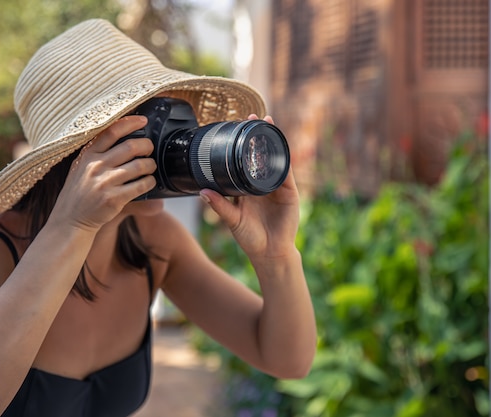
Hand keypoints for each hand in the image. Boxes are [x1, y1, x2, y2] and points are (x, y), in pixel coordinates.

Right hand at [49, 116, 156, 231]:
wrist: (70, 219)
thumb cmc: (79, 192)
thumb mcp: (81, 167)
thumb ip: (98, 153)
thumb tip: (124, 139)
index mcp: (87, 155)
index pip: (111, 132)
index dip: (130, 123)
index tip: (143, 120)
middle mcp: (95, 166)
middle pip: (130, 147)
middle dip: (146, 145)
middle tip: (150, 149)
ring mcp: (104, 183)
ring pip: (139, 166)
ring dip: (150, 165)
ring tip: (150, 167)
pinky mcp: (113, 199)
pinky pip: (141, 185)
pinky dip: (150, 182)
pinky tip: (149, 182)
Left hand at [200, 115, 299, 259]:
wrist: (270, 253)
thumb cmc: (250, 238)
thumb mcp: (232, 219)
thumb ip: (219, 205)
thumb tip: (202, 191)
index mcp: (246, 188)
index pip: (243, 161)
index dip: (241, 145)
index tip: (234, 128)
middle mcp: (261, 184)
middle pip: (260, 154)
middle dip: (257, 135)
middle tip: (251, 116)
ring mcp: (276, 186)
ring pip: (275, 158)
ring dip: (272, 140)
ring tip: (268, 122)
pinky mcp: (289, 192)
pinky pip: (286, 171)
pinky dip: (283, 157)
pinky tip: (280, 144)